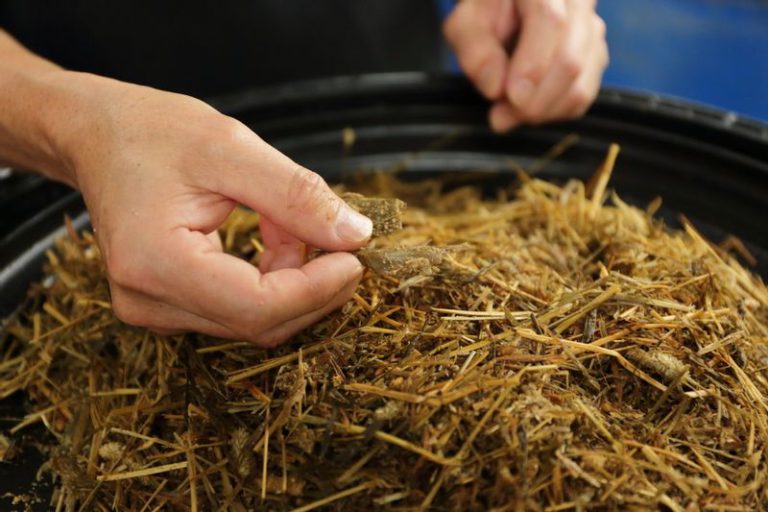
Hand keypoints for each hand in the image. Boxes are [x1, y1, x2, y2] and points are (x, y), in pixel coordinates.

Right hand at [55, 74, 371, 345]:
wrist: (99, 136)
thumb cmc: (153, 132)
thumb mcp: (232, 148)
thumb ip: (296, 195)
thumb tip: (355, 236)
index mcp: (155, 263)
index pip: (258, 308)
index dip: (317, 289)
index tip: (355, 257)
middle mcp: (147, 302)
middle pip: (260, 323)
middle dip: (313, 287)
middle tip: (342, 241)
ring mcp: (152, 311)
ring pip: (254, 320)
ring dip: (293, 281)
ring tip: (293, 224)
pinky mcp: (165, 307)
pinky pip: (238, 311)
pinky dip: (271, 281)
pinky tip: (275, 240)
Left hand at [444, 0, 608, 131]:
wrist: (507, 9)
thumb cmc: (487, 12)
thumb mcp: (466, 24)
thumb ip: (474, 51)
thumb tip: (495, 88)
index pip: (549, 20)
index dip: (533, 64)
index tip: (511, 96)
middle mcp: (578, 1)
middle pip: (569, 59)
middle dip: (534, 100)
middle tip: (500, 116)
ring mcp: (592, 29)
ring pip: (580, 83)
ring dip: (541, 111)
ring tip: (508, 114)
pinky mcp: (594, 56)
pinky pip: (582, 97)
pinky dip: (553, 113)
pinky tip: (528, 109)